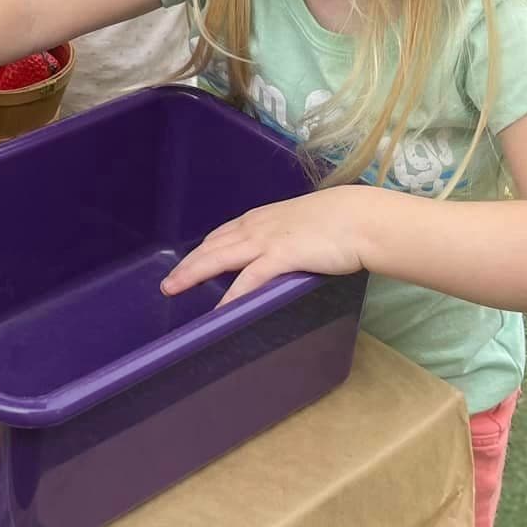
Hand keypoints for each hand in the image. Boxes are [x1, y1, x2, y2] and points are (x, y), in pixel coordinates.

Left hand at [162, 186, 371, 306]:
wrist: (358, 217)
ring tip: (174, 290)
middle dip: (187, 265)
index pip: (221, 236)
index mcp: (260, 219)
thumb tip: (282, 255)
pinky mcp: (280, 256)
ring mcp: (265, 241)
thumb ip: (285, 238)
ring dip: (193, 274)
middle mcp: (255, 227)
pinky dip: (231, 295)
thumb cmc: (338, 222)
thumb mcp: (300, 226)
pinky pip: (249, 279)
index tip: (188, 263)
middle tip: (168, 284)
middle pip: (211, 247)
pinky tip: (219, 309)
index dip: (202, 251)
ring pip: (218, 258)